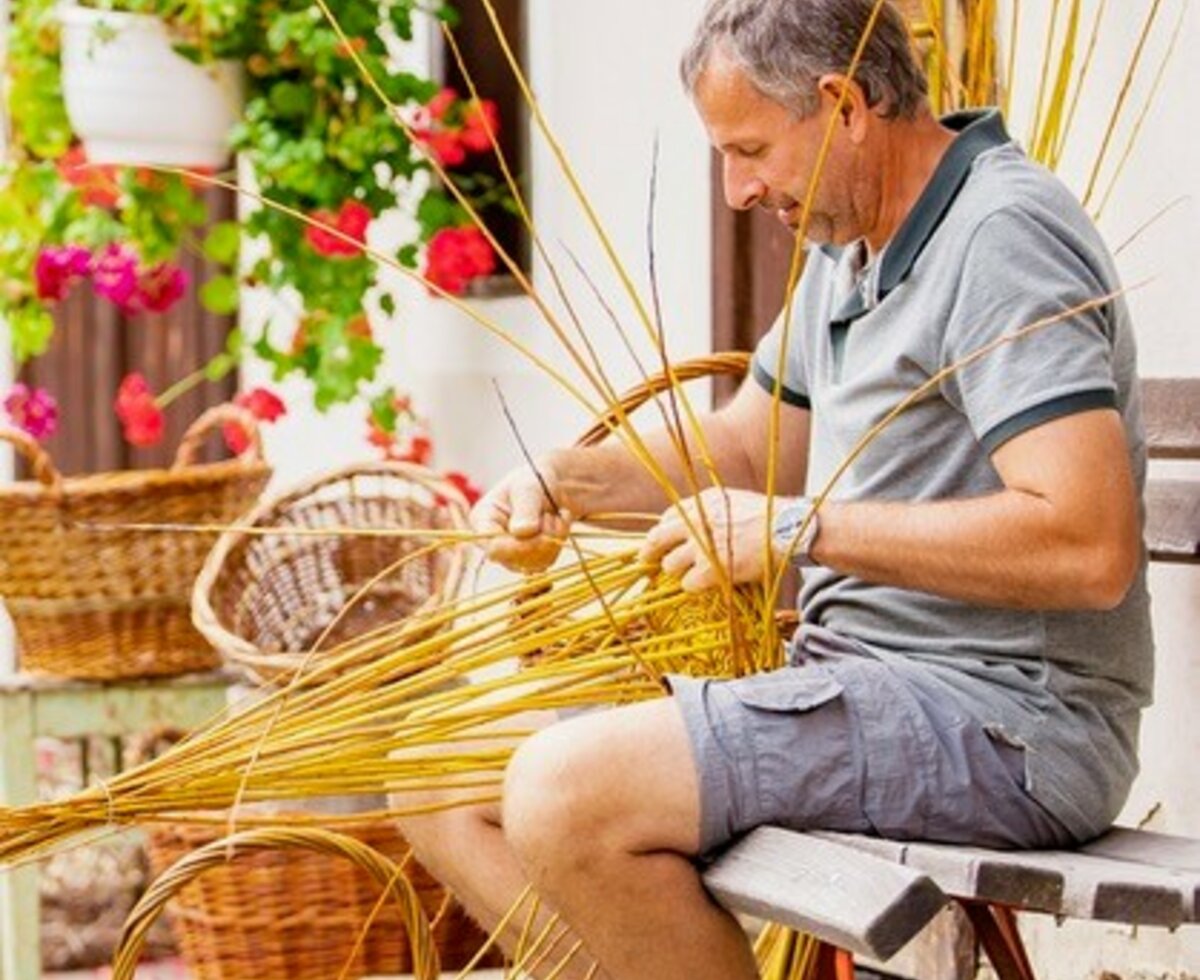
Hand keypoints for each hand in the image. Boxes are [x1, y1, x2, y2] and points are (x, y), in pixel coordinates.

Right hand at [470, 460, 572, 572]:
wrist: (552, 487)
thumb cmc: (534, 481)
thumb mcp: (529, 488)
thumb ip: (525, 508)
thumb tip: (521, 532)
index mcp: (483, 520)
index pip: (493, 547)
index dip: (516, 546)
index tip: (537, 530)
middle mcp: (492, 542)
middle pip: (515, 559)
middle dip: (540, 539)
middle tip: (550, 515)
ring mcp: (510, 554)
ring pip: (534, 563)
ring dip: (552, 539)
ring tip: (554, 515)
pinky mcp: (528, 560)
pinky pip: (547, 561)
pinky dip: (558, 542)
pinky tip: (558, 524)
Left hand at [639, 487, 775, 592]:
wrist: (789, 529)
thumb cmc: (769, 518)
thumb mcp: (734, 501)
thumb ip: (711, 510)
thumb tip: (695, 523)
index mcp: (702, 502)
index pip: (668, 517)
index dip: (662, 532)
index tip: (659, 543)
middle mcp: (697, 520)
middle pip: (657, 539)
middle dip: (649, 553)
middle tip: (645, 563)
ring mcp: (702, 545)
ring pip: (670, 565)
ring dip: (678, 572)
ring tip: (693, 574)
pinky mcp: (712, 568)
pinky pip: (688, 583)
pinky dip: (694, 586)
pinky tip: (705, 585)